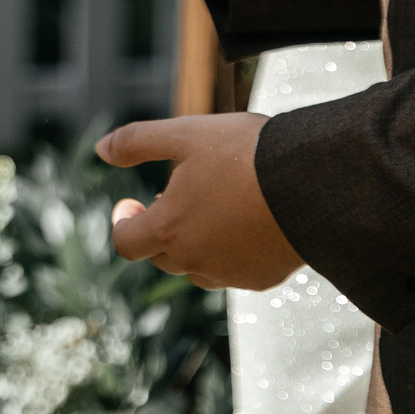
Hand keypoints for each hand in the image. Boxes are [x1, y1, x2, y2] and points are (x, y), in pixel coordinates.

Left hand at [98, 113, 303, 291]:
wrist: (313, 183)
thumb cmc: (245, 154)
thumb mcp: (185, 134)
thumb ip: (137, 142)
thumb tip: (101, 150)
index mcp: (169, 229)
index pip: (127, 243)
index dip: (124, 223)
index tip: (129, 204)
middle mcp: (195, 261)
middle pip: (161, 256)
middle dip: (160, 229)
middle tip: (174, 197)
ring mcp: (230, 275)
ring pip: (197, 268)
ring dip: (193, 244)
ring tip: (210, 209)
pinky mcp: (262, 280)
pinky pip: (235, 272)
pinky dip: (231, 252)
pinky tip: (246, 223)